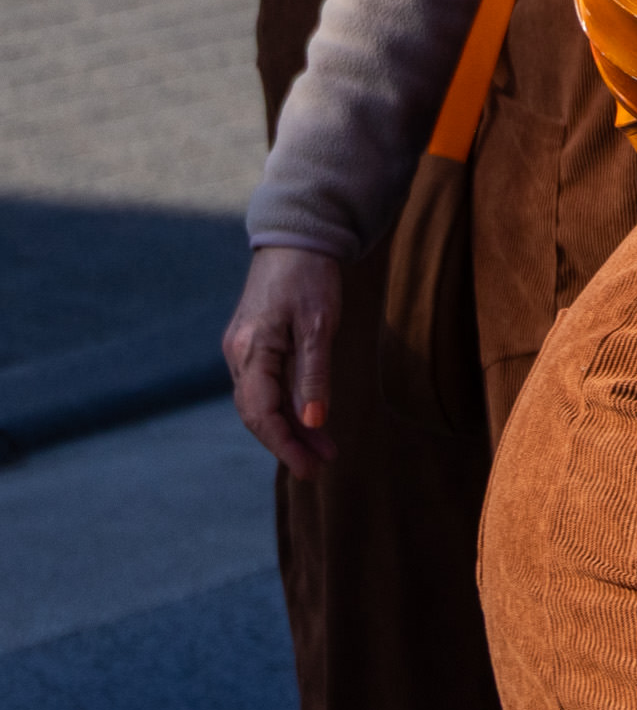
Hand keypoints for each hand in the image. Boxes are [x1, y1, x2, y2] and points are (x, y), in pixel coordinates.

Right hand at [225, 244, 341, 475]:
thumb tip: (313, 422)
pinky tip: (309, 422)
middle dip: (288, 444)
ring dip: (290, 429)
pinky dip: (286, 408)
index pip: (261, 413)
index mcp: (251, 351)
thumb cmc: (311, 278)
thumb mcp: (321, 325)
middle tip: (321, 469)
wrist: (296, 240)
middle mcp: (238, 355)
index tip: (310, 469)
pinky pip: (264, 388)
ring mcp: (242, 351)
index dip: (284, 445)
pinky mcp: (253, 346)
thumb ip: (315, 375)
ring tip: (325, 451)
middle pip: (258, 414)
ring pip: (261, 403)